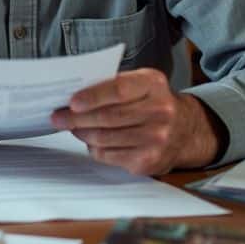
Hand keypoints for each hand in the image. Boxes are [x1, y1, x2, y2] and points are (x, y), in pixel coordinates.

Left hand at [51, 68, 221, 174]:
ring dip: (82, 133)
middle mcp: (160, 111)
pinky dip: (94, 148)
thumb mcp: (141, 82)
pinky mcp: (149, 161)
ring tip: (71, 128)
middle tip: (58, 117)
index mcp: (154, 85)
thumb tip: (72, 94)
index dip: (92, 97)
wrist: (186, 129)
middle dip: (77, 118)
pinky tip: (90, 141)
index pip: (119, 90)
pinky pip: (109, 155)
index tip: (72, 102)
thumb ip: (112, 84)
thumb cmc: (152, 101)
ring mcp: (157, 139)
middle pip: (108, 117)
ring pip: (105, 138)